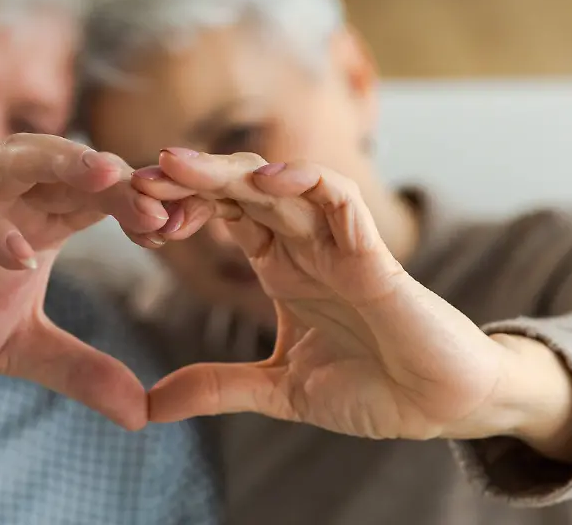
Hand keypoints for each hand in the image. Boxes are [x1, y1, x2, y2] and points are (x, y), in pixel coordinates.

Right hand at [0, 134, 168, 429]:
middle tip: (160, 202)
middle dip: (114, 177)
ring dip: (62, 163)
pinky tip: (20, 255)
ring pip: (13, 158)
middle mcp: (2, 194)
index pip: (98, 197)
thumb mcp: (18, 348)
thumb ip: (78, 369)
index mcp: (35, 217)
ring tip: (107, 180)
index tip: (181, 231)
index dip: (138, 206)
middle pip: (67, 165)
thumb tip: (142, 414)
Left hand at [132, 149, 528, 442]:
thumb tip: (149, 406)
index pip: (223, 215)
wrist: (439, 406)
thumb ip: (218, 388)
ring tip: (178, 166)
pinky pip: (342, 202)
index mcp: (281, 266)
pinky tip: (267, 182)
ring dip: (229, 171)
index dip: (179, 207)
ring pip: (281, 185)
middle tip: (136, 176)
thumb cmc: (371, 387)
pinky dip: (308, 184)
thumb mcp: (279, 390)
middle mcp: (305, 245)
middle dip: (189, 178)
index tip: (132, 215)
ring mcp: (339, 245)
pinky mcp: (376, 256)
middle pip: (241, 190)